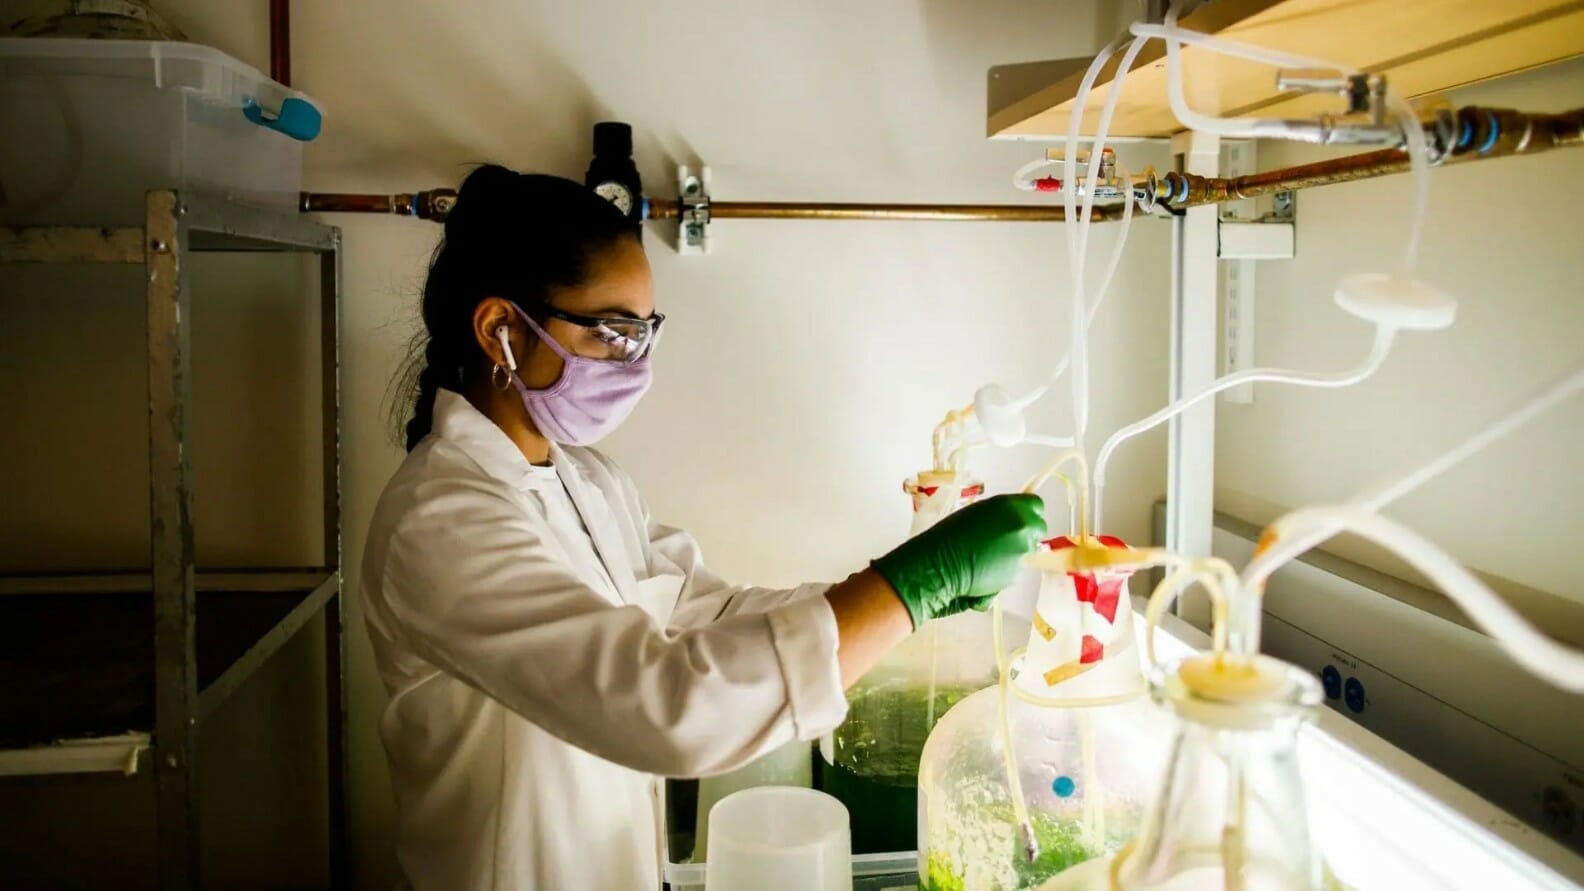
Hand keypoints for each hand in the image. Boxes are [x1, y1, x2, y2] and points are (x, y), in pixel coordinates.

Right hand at [871, 494, 1046, 628]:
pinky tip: (986, 569)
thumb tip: (1010, 519)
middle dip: (1026, 533)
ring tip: (988, 557)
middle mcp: (1021, 526)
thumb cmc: (949, 535)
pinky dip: (1006, 570)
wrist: (939, 564)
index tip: (1022, 518)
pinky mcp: (1016, 573)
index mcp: (1010, 505)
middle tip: (1005, 540)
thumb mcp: (978, 513)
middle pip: (1038, 528)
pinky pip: (1016, 569)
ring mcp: (1021, 551)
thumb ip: (1000, 514)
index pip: (1037, 505)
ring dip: (1014, 553)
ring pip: (1027, 550)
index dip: (1029, 513)